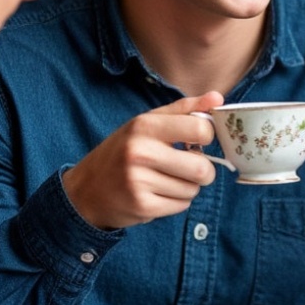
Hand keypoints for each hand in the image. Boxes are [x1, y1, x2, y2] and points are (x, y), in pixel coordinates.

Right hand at [62, 91, 224, 228]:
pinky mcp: (142, 206)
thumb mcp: (148, 122)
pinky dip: (177, 201)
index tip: (199, 141)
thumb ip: (184, 110)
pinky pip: (182, 205)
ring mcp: (139, 181)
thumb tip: (218, 98)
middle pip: (202, 168)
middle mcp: (140, 152)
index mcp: (145, 125)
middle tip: (192, 167)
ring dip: (188, 187)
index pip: (200, 130)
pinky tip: (159, 193)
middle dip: (204, 171)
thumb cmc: (124, 150)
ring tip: (167, 180)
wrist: (87, 189)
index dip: (208, 137)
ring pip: (193, 189)